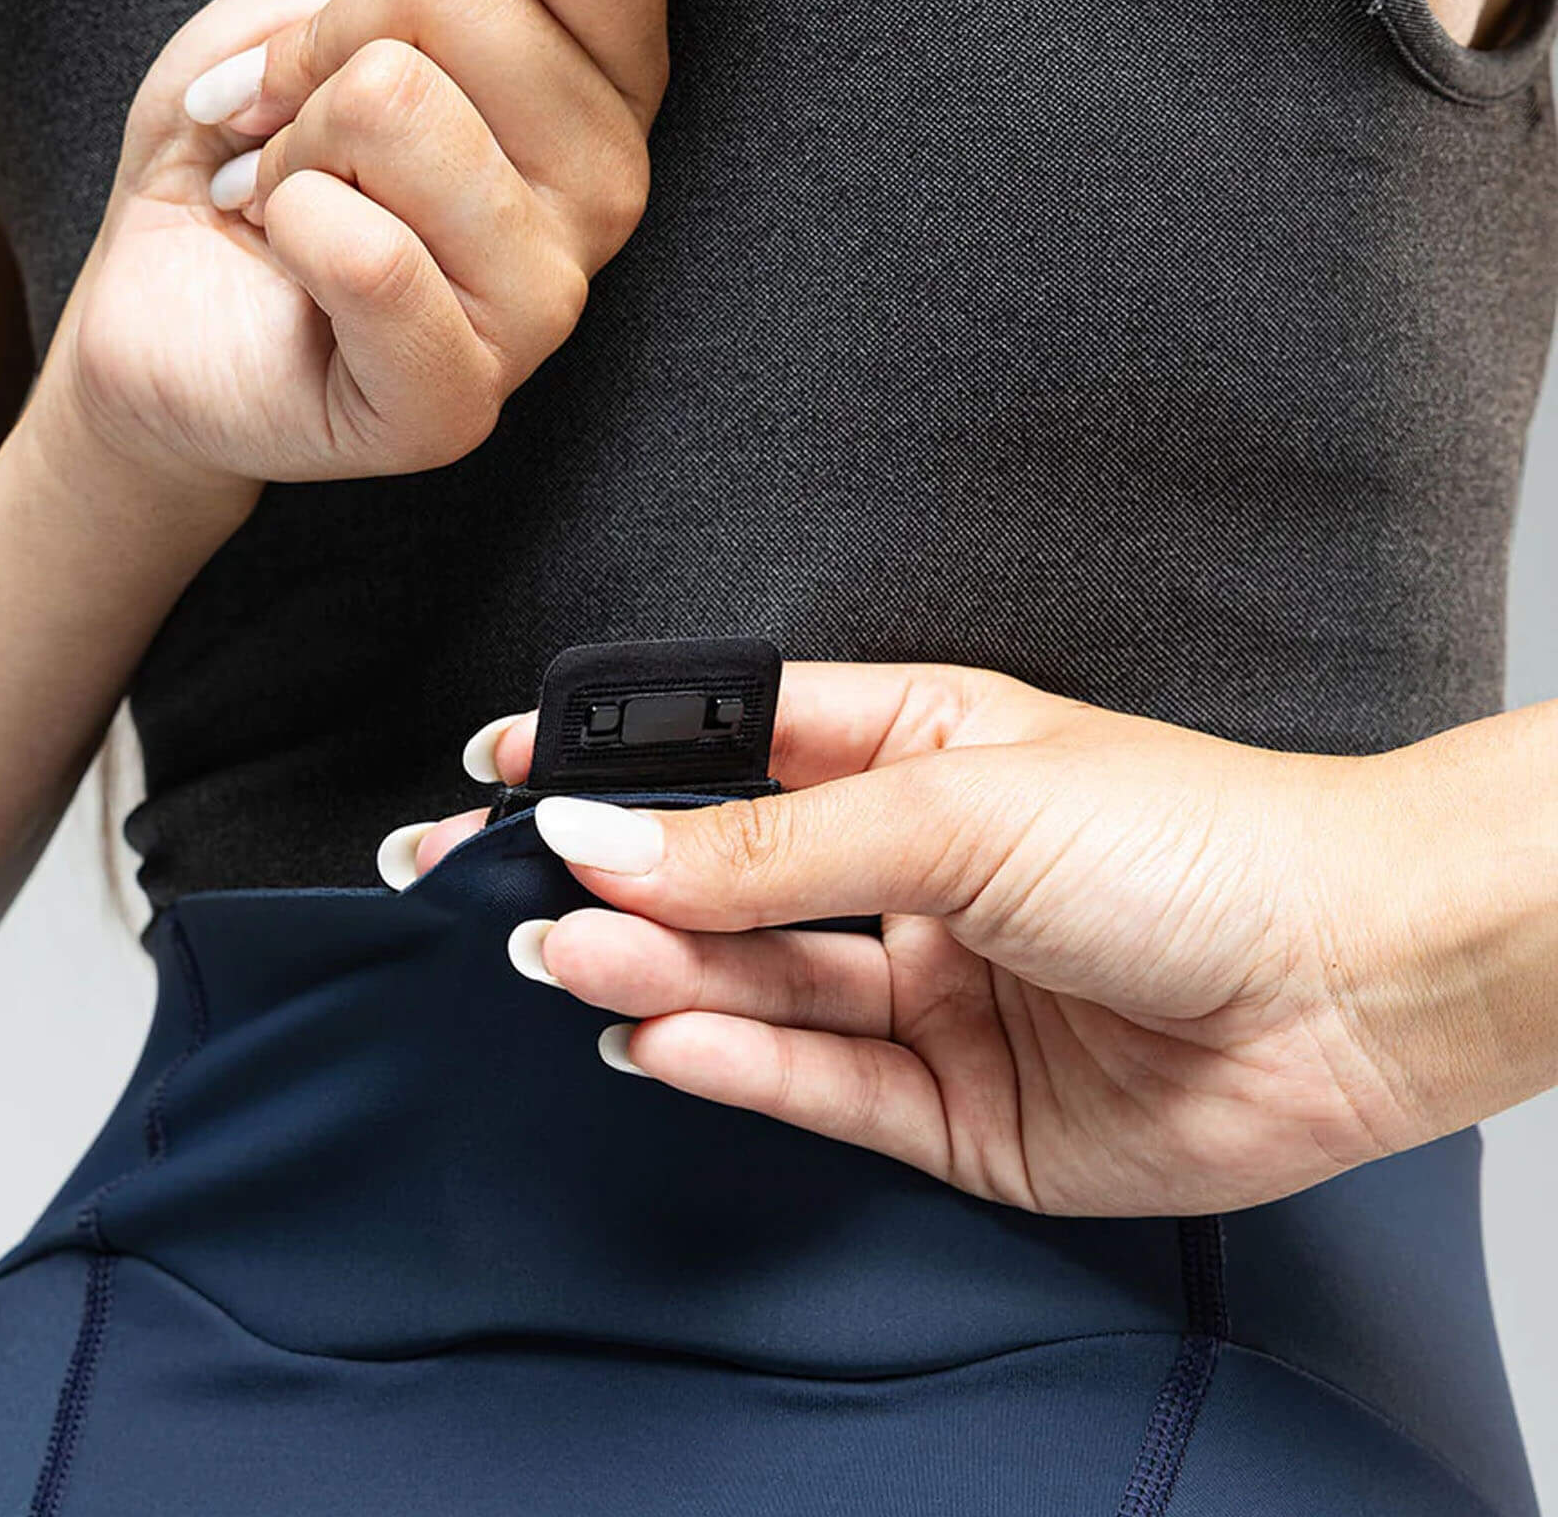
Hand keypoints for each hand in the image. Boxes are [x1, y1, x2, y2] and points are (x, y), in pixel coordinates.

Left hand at [34, 0, 664, 499]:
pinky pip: (369, 253)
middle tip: (303, 109)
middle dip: (323, 31)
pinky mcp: (456, 395)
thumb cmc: (248, 145)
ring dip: (294, 136)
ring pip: (393, 102)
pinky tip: (291, 249)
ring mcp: (545, 297)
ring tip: (295, 185)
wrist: (162, 295)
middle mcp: (604, 181)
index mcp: (601, 72)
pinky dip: (281, 220)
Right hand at [392, 664, 1547, 1218]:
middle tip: (504, 887)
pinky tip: (663, 1032)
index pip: (731, 748)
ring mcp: (937, 990)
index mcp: (918, 749)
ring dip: (662, 969)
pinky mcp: (964, 1107)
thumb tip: (602, 835)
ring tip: (572, 956)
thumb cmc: (1190, 841)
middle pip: (730, 879)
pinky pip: (824, 1083)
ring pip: (763, 983)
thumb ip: (767, 846)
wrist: (1352, 981)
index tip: (502, 767)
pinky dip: (737, 1062)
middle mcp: (916, 870)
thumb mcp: (954, 809)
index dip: (619, 760)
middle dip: (619, 882)